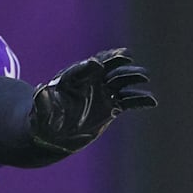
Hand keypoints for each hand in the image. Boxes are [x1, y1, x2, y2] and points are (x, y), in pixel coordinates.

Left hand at [30, 48, 156, 154]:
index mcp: (72, 79)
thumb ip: (42, 101)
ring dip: (132, 77)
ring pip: (120, 81)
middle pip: (106, 68)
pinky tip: (152, 101)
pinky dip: (139, 100)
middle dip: (116, 63)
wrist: (54, 134)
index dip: (90, 65)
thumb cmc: (44, 118)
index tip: (98, 64)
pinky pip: (128, 101)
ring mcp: (102, 93)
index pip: (83, 67)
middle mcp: (89, 82)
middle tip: (127, 59)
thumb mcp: (40, 111)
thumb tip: (40, 89)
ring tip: (144, 76)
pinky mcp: (112, 107)